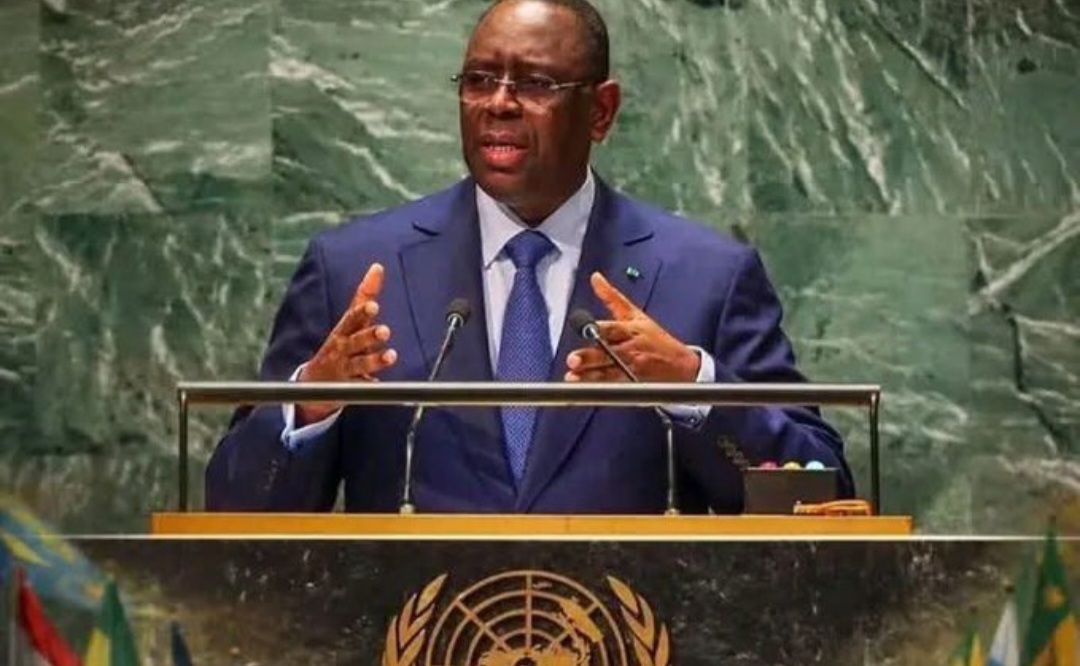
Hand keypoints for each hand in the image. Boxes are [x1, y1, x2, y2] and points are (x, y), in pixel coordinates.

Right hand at [297, 263, 397, 422]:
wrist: (313, 383)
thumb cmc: (340, 344)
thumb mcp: (350, 321)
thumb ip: (365, 296)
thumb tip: (378, 267)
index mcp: (343, 331)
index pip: (352, 319)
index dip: (362, 312)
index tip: (373, 305)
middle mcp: (342, 348)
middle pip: (355, 341)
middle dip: (369, 336)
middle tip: (385, 330)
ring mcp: (343, 369)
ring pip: (359, 365)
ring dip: (375, 361)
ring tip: (391, 355)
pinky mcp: (347, 389)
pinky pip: (359, 389)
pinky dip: (368, 387)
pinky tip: (378, 385)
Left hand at [565, 272, 699, 382]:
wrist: (681, 365)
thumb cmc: (656, 339)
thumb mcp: (635, 314)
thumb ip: (612, 298)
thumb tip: (595, 278)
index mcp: (631, 329)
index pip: (613, 328)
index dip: (599, 328)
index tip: (585, 326)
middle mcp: (630, 349)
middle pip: (608, 352)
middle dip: (590, 357)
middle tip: (573, 359)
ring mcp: (631, 367)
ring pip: (608, 372)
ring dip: (589, 375)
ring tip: (573, 376)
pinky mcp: (631, 382)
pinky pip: (612, 385)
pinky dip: (597, 387)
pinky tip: (583, 387)